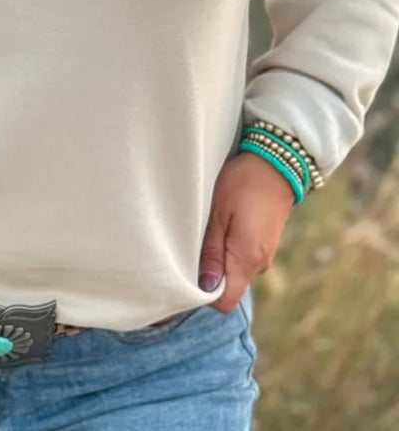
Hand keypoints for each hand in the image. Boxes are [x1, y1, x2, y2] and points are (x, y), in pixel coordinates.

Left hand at [198, 150, 296, 313]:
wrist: (276, 163)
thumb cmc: (242, 183)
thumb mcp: (218, 213)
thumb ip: (212, 251)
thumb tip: (205, 288)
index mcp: (247, 259)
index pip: (226, 301)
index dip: (204, 295)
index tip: (186, 274)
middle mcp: (259, 264)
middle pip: (229, 287)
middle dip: (208, 275)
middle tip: (192, 244)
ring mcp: (264, 255)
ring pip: (234, 271)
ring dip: (218, 258)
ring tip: (207, 229)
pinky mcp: (264, 244)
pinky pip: (242, 258)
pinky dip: (229, 249)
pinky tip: (221, 226)